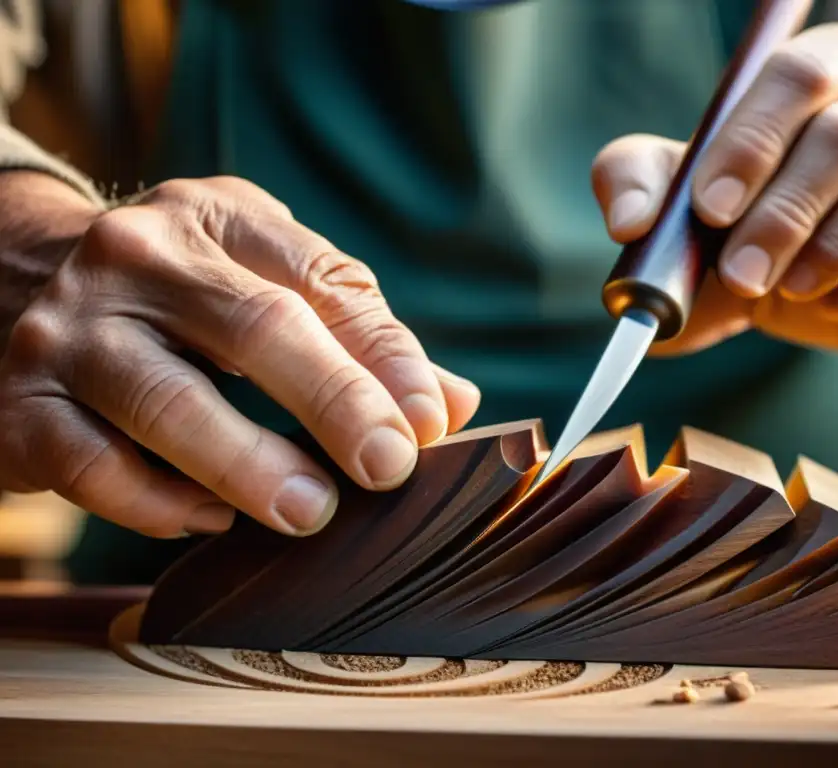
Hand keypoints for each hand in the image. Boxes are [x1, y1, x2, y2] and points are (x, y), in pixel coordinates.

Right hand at [0, 173, 479, 538]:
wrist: (8, 281)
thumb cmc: (179, 299)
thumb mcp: (262, 282)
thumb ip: (356, 339)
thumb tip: (451, 406)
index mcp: (218, 220)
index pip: (321, 279)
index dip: (384, 355)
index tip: (430, 421)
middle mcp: (139, 259)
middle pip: (255, 328)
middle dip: (335, 402)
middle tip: (389, 467)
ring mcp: (70, 329)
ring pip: (169, 402)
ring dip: (250, 465)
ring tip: (309, 512)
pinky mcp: (21, 404)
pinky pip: (96, 466)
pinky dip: (161, 504)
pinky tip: (210, 519)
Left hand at [592, 19, 837, 388]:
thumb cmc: (789, 244)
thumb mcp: (712, 219)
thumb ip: (656, 195)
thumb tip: (627, 221)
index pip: (794, 73)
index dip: (746, 142)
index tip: (707, 208)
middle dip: (774, 217)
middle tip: (739, 277)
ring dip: (820, 257)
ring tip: (791, 291)